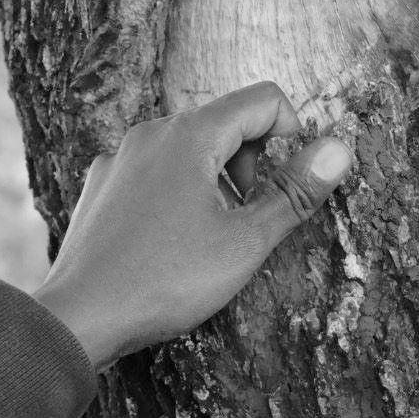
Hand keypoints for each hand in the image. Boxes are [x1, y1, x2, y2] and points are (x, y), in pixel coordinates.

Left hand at [31, 81, 354, 371]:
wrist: (78, 318)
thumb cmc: (165, 280)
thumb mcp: (245, 242)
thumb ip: (295, 192)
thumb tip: (340, 148)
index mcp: (190, 134)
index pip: (263, 99)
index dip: (293, 134)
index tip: (293, 183)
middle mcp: (152, 132)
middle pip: (226, 121)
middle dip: (253, 163)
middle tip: (251, 218)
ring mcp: (120, 156)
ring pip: (189, 146)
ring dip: (216, 179)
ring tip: (213, 235)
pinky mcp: (101, 184)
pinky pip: (154, 169)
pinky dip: (177, 191)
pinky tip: (170, 241)